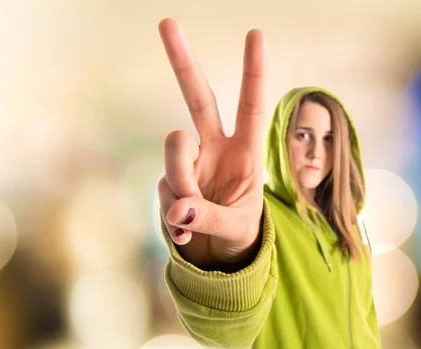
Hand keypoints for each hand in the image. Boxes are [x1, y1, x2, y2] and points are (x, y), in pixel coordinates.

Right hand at [157, 18, 266, 266]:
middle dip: (183, 62)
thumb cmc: (241, 234)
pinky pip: (164, 188)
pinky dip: (173, 213)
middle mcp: (215, 148)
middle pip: (198, 99)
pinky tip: (184, 232)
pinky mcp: (169, 182)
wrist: (221, 255)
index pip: (251, 106)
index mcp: (246, 152)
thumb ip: (211, 219)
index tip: (256, 34)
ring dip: (182, 182)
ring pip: (174, 148)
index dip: (253, 72)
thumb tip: (180, 210)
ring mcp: (190, 163)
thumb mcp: (237, 228)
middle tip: (167, 22)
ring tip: (192, 221)